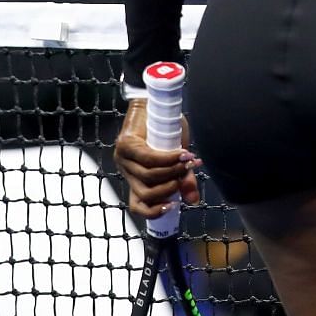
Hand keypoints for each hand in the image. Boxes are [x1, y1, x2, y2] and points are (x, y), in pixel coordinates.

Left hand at [113, 100, 201, 220]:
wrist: (156, 104)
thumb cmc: (165, 131)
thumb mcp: (177, 160)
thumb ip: (183, 179)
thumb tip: (193, 201)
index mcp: (136, 179)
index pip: (137, 205)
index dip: (153, 211)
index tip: (173, 206)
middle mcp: (126, 171)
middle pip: (146, 192)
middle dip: (170, 186)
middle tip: (187, 173)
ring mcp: (123, 158)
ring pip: (148, 176)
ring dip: (171, 172)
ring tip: (187, 163)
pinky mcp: (126, 144)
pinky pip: (149, 158)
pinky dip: (168, 158)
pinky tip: (181, 155)